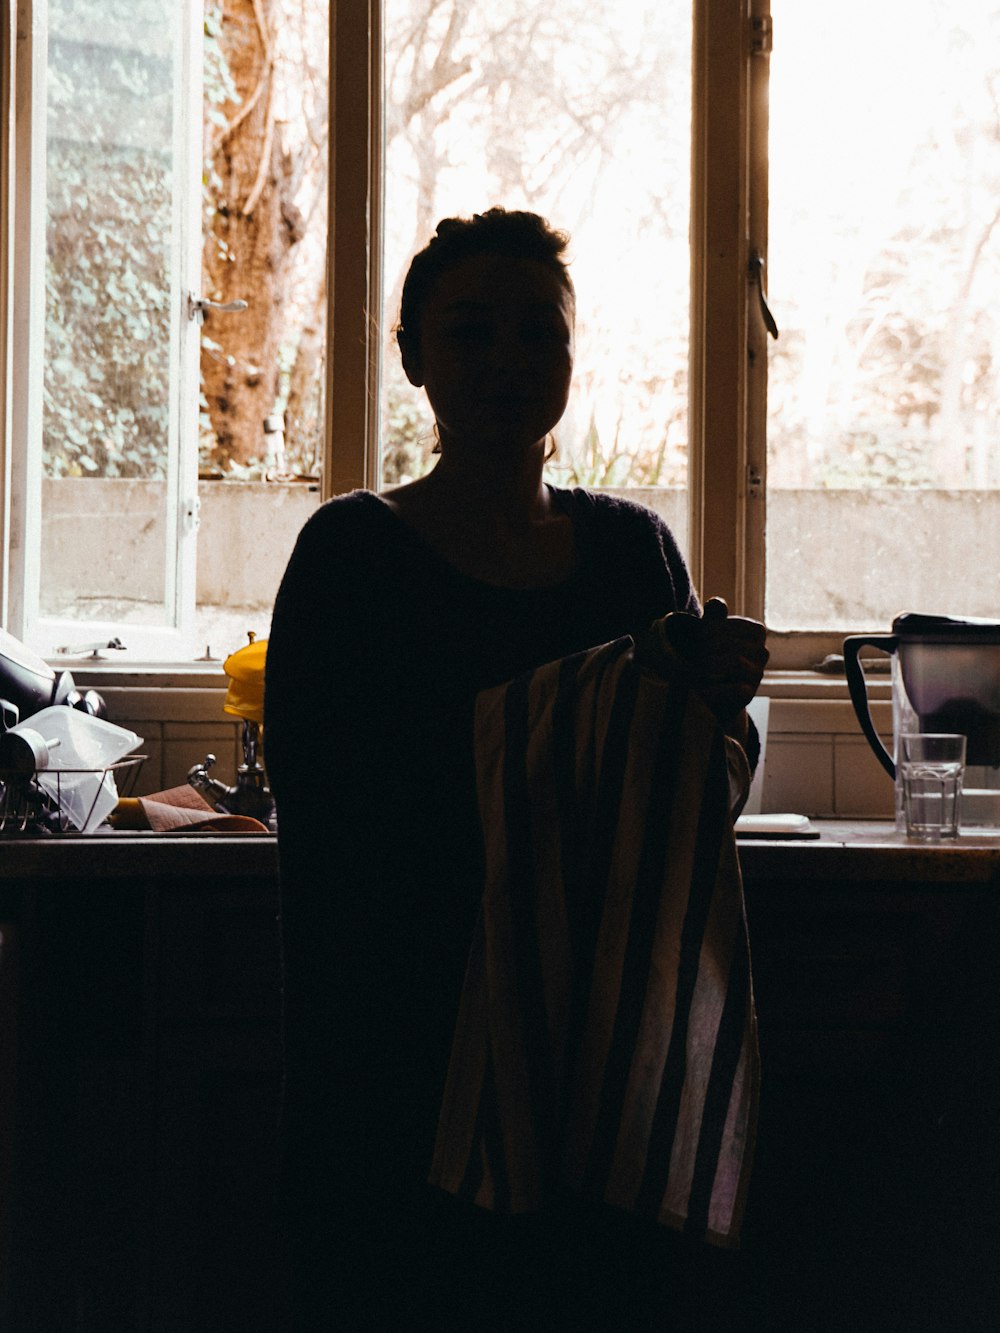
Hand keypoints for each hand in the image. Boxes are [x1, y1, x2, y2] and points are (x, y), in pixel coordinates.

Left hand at [663, 597, 767, 727]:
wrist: (711, 687)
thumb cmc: (712, 652)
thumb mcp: (710, 630)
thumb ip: (713, 615)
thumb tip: (715, 603)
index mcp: (756, 632)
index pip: (736, 624)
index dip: (714, 627)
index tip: (698, 634)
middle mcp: (762, 652)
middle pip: (733, 642)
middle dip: (708, 646)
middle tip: (692, 652)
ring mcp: (757, 674)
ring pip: (736, 661)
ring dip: (710, 664)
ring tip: (695, 667)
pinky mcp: (749, 694)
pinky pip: (738, 689)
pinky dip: (716, 688)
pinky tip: (700, 688)